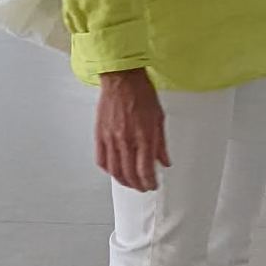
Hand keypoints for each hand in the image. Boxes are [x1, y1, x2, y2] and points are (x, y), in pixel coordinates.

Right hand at [95, 69, 168, 193]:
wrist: (122, 79)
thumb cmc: (141, 93)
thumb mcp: (159, 118)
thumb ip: (161, 144)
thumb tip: (165, 161)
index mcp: (143, 136)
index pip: (145, 170)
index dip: (149, 182)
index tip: (153, 185)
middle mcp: (126, 139)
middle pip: (130, 174)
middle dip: (138, 185)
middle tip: (143, 187)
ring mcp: (111, 138)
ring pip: (115, 170)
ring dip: (123, 181)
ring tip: (131, 183)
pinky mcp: (100, 134)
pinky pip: (102, 159)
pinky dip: (109, 170)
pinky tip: (115, 171)